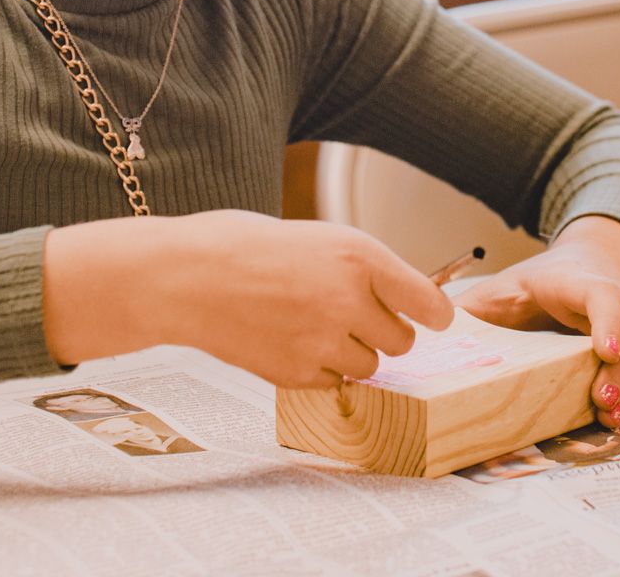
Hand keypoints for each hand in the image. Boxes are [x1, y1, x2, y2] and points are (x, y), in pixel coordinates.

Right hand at [153, 210, 453, 388]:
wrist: (184, 277)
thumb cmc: (240, 246)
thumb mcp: (313, 237)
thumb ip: (356, 268)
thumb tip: (393, 296)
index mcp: (358, 255)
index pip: (427, 300)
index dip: (433, 312)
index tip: (435, 317)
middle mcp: (349, 299)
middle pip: (403, 341)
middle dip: (383, 332)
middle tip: (352, 318)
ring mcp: (324, 341)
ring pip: (370, 366)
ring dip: (352, 353)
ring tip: (313, 328)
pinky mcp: (298, 373)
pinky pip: (334, 383)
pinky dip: (320, 370)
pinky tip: (290, 343)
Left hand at [453, 216, 619, 427]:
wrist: (584, 267)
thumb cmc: (534, 286)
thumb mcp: (499, 289)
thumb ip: (470, 310)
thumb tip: (433, 334)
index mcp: (573, 280)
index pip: (601, 292)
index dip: (608, 319)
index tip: (605, 352)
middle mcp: (614, 295)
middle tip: (603, 400)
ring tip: (613, 416)